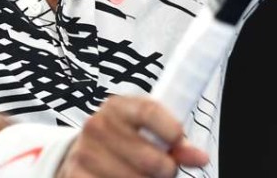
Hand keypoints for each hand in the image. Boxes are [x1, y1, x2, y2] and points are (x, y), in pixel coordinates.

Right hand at [55, 96, 208, 176]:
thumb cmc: (125, 137)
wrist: (84, 152)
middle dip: (166, 169)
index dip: (170, 129)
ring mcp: (85, 152)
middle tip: (168, 170)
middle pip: (147, 156)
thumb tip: (200, 158)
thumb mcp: (149, 129)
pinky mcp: (76, 176)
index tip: (179, 141)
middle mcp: (98, 125)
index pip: (149, 112)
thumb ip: (176, 141)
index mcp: (119, 106)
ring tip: (148, 177)